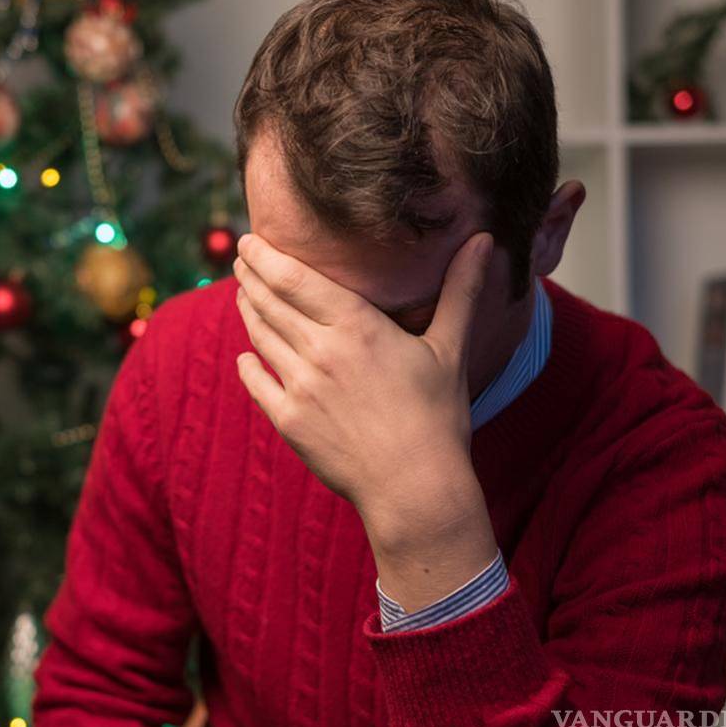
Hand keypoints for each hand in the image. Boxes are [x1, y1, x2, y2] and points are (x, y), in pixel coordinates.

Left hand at [233, 231, 497, 608]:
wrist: (415, 487)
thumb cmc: (438, 416)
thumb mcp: (450, 348)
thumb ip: (461, 290)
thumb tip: (484, 239)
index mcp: (356, 326)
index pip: (295, 278)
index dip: (266, 256)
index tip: (251, 240)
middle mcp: (320, 351)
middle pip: (270, 302)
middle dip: (250, 276)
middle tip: (241, 258)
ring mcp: (299, 387)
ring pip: (261, 337)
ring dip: (248, 311)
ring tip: (243, 294)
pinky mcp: (289, 422)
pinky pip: (257, 384)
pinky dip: (248, 365)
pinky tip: (245, 356)